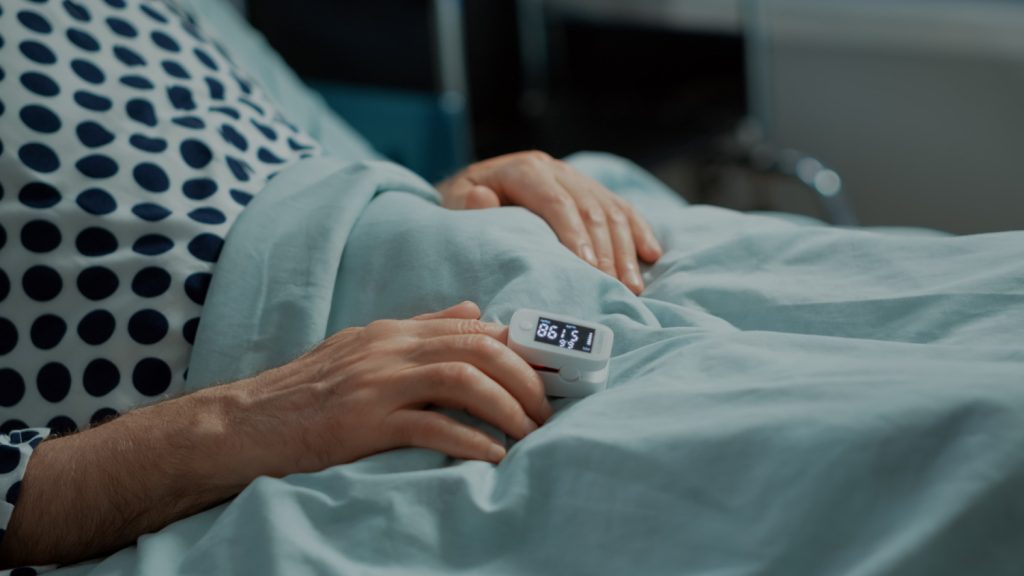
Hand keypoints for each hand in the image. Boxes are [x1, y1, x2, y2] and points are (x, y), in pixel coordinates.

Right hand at [228, 301, 551, 480]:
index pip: (472, 330)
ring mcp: (375, 384)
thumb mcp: (365, 348)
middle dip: (523, 380)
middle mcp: (389, 349)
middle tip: (544, 412)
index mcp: (392, 332)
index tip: (544, 377)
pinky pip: (430, 425)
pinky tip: (492, 455)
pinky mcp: (362, 422)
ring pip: (462, 380)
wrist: (244, 423)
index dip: (517, 351)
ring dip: (506, 407)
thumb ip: (421, 329)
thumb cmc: (306, 391)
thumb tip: (475, 312)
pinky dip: (469, 440)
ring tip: (529, 434)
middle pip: (477, 350)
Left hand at [437, 151, 662, 293]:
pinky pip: (622, 209)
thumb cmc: (460, 207)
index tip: (589, 271)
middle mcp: (555, 169)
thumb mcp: (453, 204)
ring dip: (626, 249)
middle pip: (591, 209)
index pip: (557, 203)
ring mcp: (576, 178)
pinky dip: (638, 232)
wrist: (468, 190)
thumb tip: (484, 198)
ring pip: (612, 210)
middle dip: (608, 252)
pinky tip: (652, 256)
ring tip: (633, 286)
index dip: (576, 236)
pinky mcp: (589, 191)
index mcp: (525, 170)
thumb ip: (467, 205)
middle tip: (618, 289)